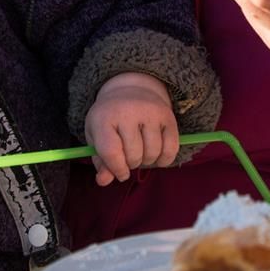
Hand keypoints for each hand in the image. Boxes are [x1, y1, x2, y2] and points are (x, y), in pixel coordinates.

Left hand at [84, 71, 176, 185]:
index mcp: (104, 116)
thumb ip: (101, 161)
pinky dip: (165, 159)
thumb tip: (103, 181)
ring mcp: (150, 111)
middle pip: (133, 155)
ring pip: (152, 153)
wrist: (132, 89)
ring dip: (147, 161)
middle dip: (131, 163)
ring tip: (141, 152)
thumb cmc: (110, 118)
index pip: (111, 151)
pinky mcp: (167, 115)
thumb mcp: (97, 136)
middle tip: (129, 155)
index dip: (116, 169)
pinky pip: (171, 149)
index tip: (121, 173)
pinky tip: (157, 155)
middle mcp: (128, 111)